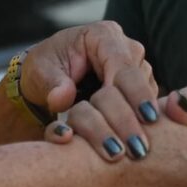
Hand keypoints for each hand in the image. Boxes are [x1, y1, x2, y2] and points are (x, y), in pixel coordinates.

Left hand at [23, 21, 163, 161]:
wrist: (47, 79)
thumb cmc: (43, 71)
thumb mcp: (39, 74)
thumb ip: (51, 85)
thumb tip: (63, 97)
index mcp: (102, 36)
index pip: (123, 65)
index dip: (135, 93)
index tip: (145, 118)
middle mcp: (124, 47)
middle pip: (140, 81)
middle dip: (141, 113)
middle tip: (141, 145)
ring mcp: (135, 67)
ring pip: (147, 94)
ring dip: (141, 122)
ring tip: (137, 150)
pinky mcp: (139, 86)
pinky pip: (146, 105)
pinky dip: (139, 124)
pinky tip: (134, 144)